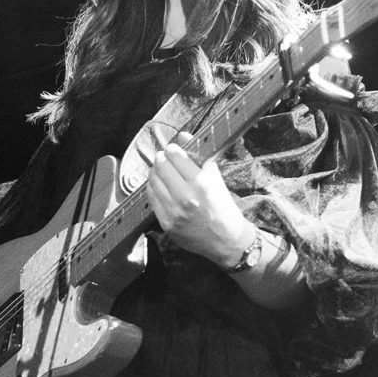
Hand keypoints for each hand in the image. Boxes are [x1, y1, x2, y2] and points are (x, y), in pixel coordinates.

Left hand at [146, 131, 251, 267]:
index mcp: (201, 183)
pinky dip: (153, 189)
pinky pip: (151, 198)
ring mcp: (174, 211)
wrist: (225, 241)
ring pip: (152, 181)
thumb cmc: (222, 206)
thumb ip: (198, 156)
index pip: (176, 156)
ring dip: (155, 172)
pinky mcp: (166, 223)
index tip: (172, 149)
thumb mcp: (215, 178)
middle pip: (161, 166)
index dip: (172, 149)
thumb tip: (182, 135)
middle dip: (161, 158)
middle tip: (164, 158)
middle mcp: (186, 197)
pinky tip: (161, 187)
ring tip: (162, 171)